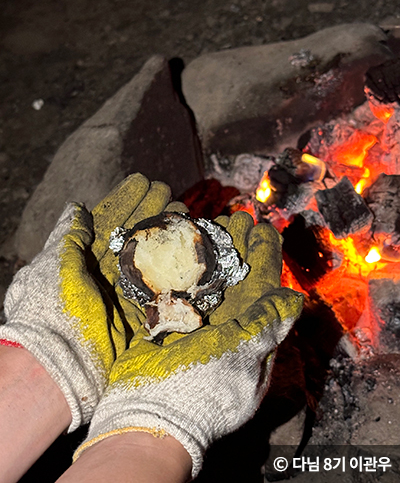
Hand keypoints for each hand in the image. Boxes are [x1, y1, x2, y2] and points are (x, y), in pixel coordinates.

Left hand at [0, 173, 171, 430]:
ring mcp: (122, 289)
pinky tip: (184, 247)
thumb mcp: (55, 267)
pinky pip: (157, 283)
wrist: (62, 366)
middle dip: (149, 211)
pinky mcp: (137, 309)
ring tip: (180, 212)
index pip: (109, 221)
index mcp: (81, 256)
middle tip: (167, 191)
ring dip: (163, 234)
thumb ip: (69, 237)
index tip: (142, 182)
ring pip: (147, 255)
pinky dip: (172, 266)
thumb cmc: (53, 312)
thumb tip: (77, 208)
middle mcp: (104, 270)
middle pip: (132, 234)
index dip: (126, 200)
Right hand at [74, 211, 302, 476]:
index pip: (262, 287)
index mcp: (249, 335)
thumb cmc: (199, 391)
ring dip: (209, 252)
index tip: (262, 227)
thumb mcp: (240, 357)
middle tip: (234, 217)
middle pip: (235, 278)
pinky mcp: (168, 325)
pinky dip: (179, 268)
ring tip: (209, 223)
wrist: (147, 420)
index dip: (263, 255)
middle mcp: (226, 328)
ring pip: (208, 280)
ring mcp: (196, 327)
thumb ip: (265, 324)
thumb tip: (293, 297)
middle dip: (237, 247)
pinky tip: (176, 246)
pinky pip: (178, 289)